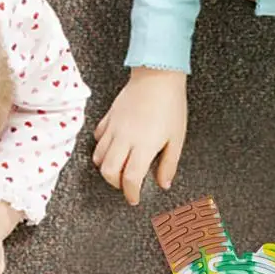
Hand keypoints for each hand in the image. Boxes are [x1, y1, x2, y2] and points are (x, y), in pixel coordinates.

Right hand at [93, 67, 186, 204]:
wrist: (158, 75)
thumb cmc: (171, 105)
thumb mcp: (176, 138)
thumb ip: (168, 164)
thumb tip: (163, 183)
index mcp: (143, 147)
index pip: (130, 179)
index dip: (130, 193)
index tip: (134, 198)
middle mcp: (124, 139)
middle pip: (108, 171)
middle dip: (115, 184)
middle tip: (126, 184)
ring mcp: (113, 128)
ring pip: (98, 157)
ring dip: (106, 167)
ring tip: (118, 167)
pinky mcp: (108, 117)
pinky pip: (98, 138)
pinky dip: (101, 148)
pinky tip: (113, 147)